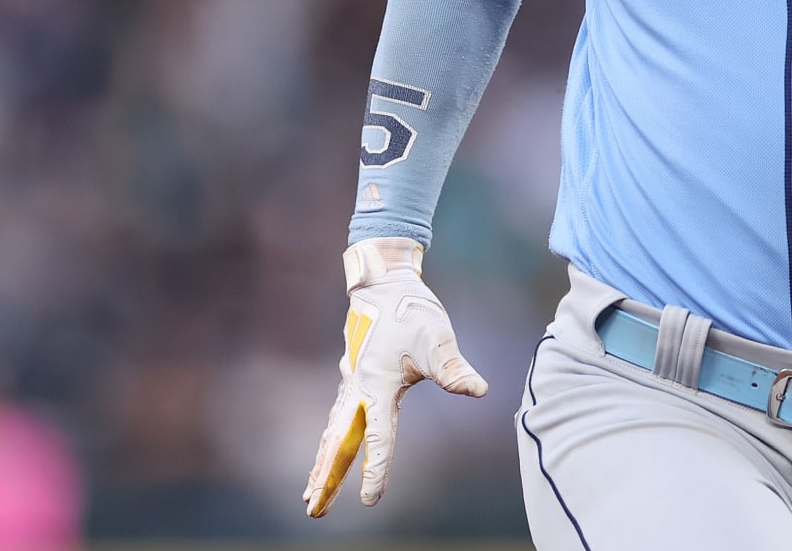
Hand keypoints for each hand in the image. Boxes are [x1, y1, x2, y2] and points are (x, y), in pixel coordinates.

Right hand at [303, 237, 488, 516]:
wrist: (385, 283)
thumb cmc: (412, 311)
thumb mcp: (437, 338)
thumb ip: (454, 368)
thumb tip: (479, 389)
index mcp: (377, 385)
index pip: (378, 436)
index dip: (375, 468)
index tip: (369, 499)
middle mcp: (358, 388)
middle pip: (339, 443)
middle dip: (327, 477)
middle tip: (313, 509)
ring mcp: (352, 384)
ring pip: (333, 433)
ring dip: (322, 464)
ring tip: (311, 495)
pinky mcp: (353, 379)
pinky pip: (336, 419)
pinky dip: (328, 442)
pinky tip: (326, 452)